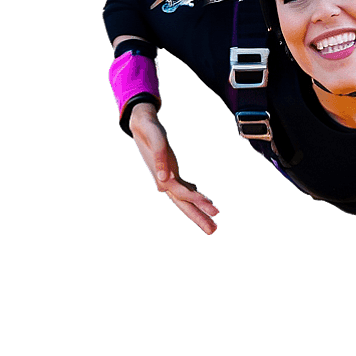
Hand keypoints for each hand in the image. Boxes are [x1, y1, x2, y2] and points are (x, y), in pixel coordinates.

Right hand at [129, 103, 219, 234]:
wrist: (141, 124)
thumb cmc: (150, 130)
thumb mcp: (156, 138)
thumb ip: (160, 157)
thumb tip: (164, 180)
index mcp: (163, 177)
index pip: (184, 195)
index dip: (199, 202)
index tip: (215, 210)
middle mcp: (165, 182)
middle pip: (184, 204)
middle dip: (199, 217)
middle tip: (213, 231)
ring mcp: (167, 178)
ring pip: (185, 198)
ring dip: (198, 209)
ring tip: (212, 221)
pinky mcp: (170, 171)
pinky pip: (184, 187)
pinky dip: (194, 193)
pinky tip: (201, 195)